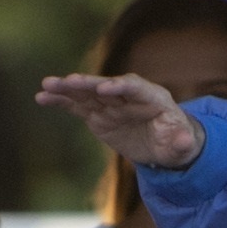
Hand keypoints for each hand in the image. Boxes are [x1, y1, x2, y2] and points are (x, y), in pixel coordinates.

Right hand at [35, 73, 203, 168]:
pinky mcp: (98, 113)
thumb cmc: (175, 142)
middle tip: (69, 81)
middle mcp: (129, 96)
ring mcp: (111, 104)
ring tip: (47, 85)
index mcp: (153, 98)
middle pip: (107, 86)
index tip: (105, 89)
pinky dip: (60, 101)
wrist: (163, 145)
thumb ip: (182, 142)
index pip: (137, 88)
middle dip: (89, 84)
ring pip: (88, 93)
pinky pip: (77, 105)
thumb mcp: (183, 146)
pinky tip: (41, 97)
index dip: (121, 86)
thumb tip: (185, 140)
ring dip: (68, 88)